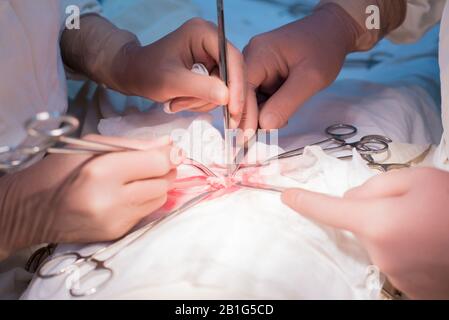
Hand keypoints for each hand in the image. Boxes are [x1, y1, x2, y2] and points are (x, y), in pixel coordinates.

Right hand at [0, 135, 182, 254]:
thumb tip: (168, 145)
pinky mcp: (117, 233)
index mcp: (101, 171)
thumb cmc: (58, 171)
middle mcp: (111, 200)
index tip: (171, 149)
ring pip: (159, 198)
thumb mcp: (91, 146)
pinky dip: (144, 199)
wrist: (31, 210)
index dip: (169, 154)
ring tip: (139, 177)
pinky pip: (146, 212)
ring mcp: (115, 221)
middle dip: (165, 169)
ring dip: (157, 185)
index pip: (156, 164)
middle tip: (155, 161)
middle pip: (163, 182)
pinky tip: (127, 193)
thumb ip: (133, 145)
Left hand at [119, 18, 245, 127]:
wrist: (135, 74)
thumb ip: (200, 88)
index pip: (231, 57)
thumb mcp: (172, 81)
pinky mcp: (209, 70)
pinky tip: (183, 101)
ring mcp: (212, 57)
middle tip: (198, 110)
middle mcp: (212, 42)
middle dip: (217, 97)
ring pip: (225, 87)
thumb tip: (226, 97)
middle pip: (232, 74)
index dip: (236, 84)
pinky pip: (217, 92)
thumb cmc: (147, 72)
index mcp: (203, 33)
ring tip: (178, 102)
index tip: (234, 108)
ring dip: (203, 101)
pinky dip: (201, 102)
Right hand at [242, 4, 360, 130]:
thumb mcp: (311, 78)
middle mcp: (252, 57)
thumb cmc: (324, 48)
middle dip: (250, 116)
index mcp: (260, 53)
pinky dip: (268, 108)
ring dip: (261, 113)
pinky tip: (281, 113)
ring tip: (281, 119)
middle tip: (258, 139)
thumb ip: (286, 103)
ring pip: (249, 98)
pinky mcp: (263, 73)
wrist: (333, 31)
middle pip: (241, 94)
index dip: (243, 114)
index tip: (247, 138)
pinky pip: (258, 95)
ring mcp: (256, 65)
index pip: (241, 88)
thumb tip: (264, 126)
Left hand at [282, 168, 448, 298]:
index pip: (329, 210)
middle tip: (410, 205)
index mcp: (377, 223)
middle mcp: (379, 254)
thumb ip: (376, 185)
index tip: (287, 197)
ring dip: (390, 230)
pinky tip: (428, 242)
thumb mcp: (418, 179)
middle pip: (360, 223)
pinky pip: (392, 258)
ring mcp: (394, 274)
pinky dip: (403, 248)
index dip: (306, 202)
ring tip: (426, 225)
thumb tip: (352, 199)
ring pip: (377, 240)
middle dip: (373, 211)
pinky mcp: (409, 288)